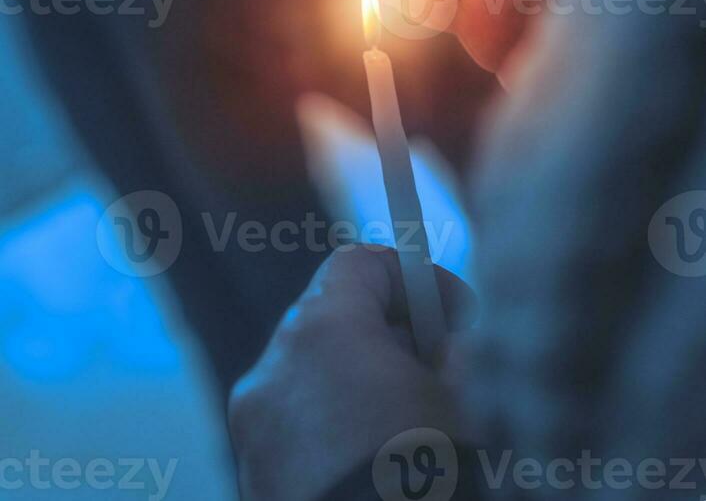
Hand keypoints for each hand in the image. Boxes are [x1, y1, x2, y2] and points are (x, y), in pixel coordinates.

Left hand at [229, 246, 474, 500]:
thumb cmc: (427, 482)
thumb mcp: (465, 404)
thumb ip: (452, 351)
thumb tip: (442, 344)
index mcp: (322, 330)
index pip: (359, 264)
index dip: (412, 278)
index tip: (453, 313)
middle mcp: (273, 367)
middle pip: (331, 315)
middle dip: (388, 331)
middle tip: (437, 367)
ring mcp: (253, 425)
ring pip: (312, 370)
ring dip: (359, 378)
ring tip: (408, 421)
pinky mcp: (251, 474)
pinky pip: (294, 421)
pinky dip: (331, 422)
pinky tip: (375, 457)